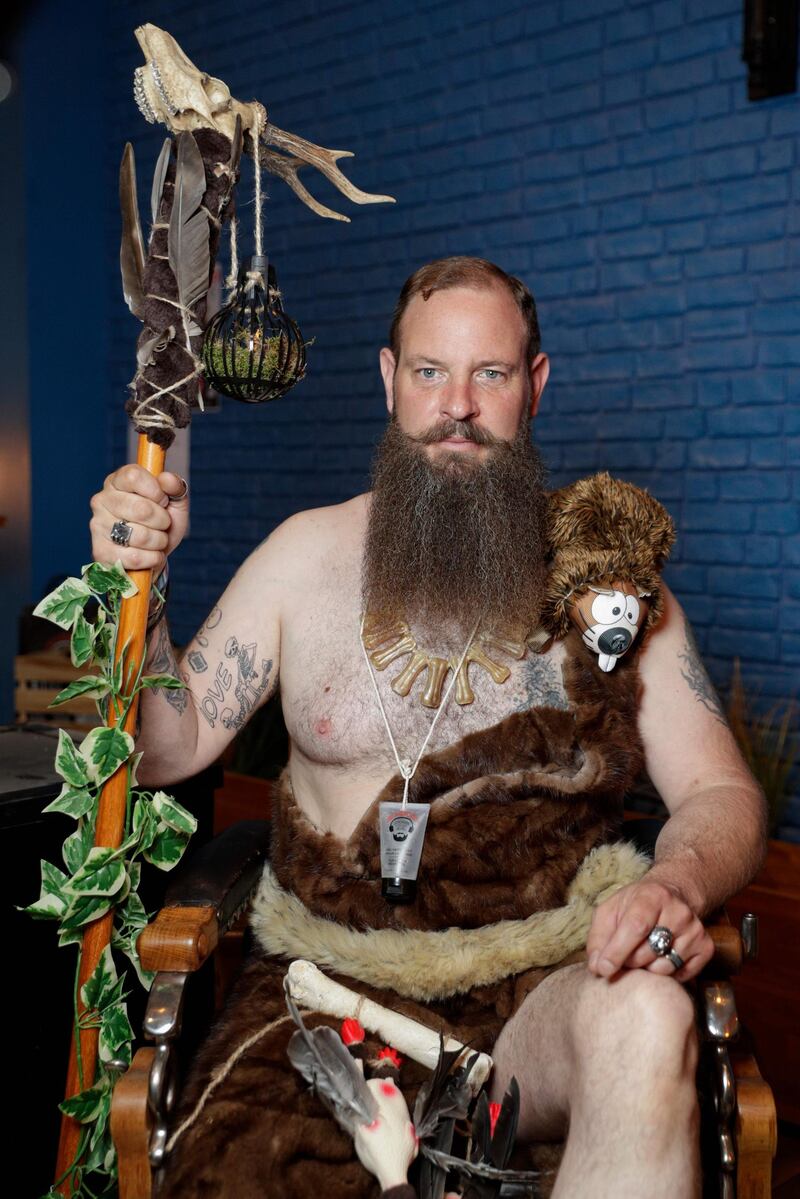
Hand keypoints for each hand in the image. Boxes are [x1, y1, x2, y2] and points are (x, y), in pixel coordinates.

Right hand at [89, 464, 188, 571]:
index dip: (156, 491)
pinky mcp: (100, 551)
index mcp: (117, 481)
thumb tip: (168, 479)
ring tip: (156, 540)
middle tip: (162, 524)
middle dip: (162, 521)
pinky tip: (150, 554)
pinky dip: (152, 559)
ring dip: (159, 541)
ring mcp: (98, 526)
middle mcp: (102, 500)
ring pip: (140, 536)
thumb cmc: (161, 523)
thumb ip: (175, 486)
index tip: (162, 501)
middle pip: (141, 509)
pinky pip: (135, 557)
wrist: (153, 555)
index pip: (133, 476)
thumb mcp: (174, 502)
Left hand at [585, 878, 713, 982]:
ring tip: (643, 954)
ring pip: (664, 967)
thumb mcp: (611, 910)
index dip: (617, 950)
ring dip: (647, 968)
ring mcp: (695, 930)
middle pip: (648, 952)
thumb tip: (597, 967)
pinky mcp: (705, 947)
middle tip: (624, 955)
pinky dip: (667, 975)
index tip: (604, 969)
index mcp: (652, 896)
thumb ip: (599, 937)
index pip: (636, 926)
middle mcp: (678, 911)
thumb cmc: (635, 906)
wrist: (672, 896)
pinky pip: (682, 975)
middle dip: (629, 961)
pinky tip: (660, 958)